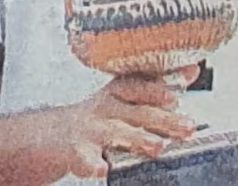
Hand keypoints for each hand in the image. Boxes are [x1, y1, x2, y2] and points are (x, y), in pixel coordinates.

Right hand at [19, 65, 200, 179]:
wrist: (43, 137)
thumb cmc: (95, 118)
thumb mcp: (124, 98)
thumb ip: (158, 87)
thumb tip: (193, 69)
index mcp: (118, 92)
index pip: (141, 85)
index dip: (161, 88)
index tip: (180, 93)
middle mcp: (105, 106)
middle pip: (137, 110)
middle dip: (164, 118)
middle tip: (187, 127)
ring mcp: (88, 128)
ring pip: (116, 132)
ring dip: (138, 138)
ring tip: (157, 147)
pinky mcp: (71, 151)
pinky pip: (82, 157)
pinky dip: (90, 163)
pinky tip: (101, 169)